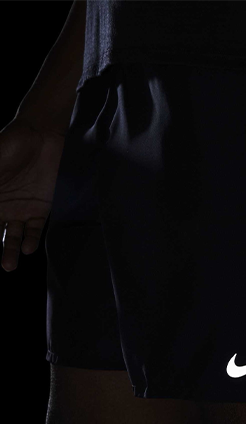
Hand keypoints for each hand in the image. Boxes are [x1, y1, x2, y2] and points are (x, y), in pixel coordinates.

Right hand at [0, 118, 64, 271]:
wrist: (42, 136)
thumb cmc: (10, 143)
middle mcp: (2, 207)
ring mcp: (21, 209)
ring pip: (14, 237)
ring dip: (11, 251)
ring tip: (8, 265)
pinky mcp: (41, 209)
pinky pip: (36, 229)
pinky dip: (33, 239)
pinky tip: (29, 248)